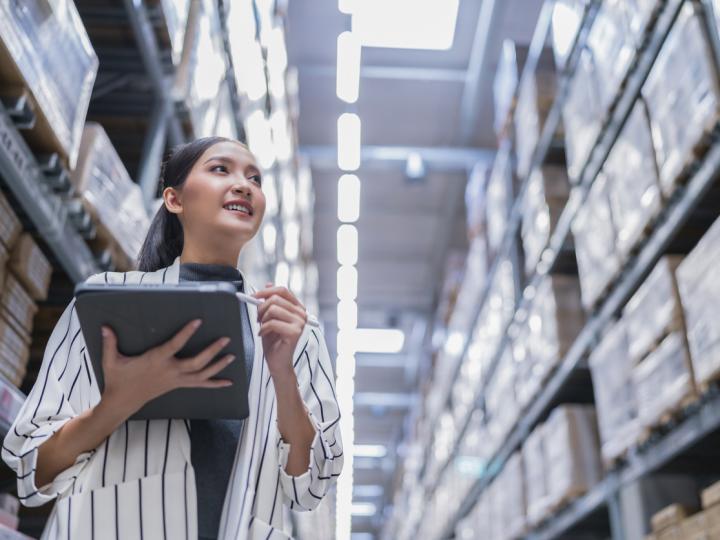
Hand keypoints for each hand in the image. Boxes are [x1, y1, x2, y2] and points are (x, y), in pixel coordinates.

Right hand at [100, 319, 235, 417]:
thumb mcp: (111, 361)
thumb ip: (110, 343)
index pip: (175, 345)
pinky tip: (229, 382)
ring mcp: (176, 380)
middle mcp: (170, 371)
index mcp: (156, 361)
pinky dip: (215, 383)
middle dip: (212, 351)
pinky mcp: (178, 385)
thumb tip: (105, 327)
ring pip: (202, 374)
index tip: (198, 322)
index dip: (186, 333)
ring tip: (232, 356)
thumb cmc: (118, 379)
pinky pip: (200, 385)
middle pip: (196, 362)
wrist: (123, 402)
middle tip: (226, 339)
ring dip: (218, 366)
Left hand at [254, 283, 307, 378]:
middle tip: (258, 318)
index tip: (253, 296)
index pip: (283, 290)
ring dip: (262, 319)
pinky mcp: (295, 332)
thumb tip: (268, 283)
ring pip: (273, 309)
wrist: (277, 363)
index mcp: (297, 308)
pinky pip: (272, 322)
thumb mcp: (269, 317)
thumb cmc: (273, 341)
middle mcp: (301, 313)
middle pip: (276, 298)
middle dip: (261, 307)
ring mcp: (300, 323)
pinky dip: (263, 329)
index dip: (266, 291)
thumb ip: (270, 302)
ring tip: (262, 328)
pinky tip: (263, 335)